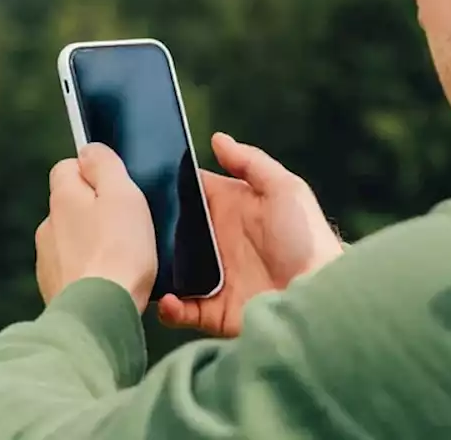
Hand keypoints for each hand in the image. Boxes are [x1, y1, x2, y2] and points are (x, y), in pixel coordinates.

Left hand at [36, 143, 157, 312]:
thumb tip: (89, 149)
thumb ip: (105, 165)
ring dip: (92, 243)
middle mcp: (48, 225)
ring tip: (123, 259)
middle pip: (72, 205)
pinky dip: (90, 271)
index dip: (95, 173)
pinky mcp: (54, 289)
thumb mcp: (123, 194)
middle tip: (128, 226)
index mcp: (63, 197)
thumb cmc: (118, 253)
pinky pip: (74, 269)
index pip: (68, 166)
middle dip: (95, 211)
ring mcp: (48, 260)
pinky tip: (110, 281)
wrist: (100, 314)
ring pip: (73, 239)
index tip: (118, 188)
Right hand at [157, 133, 342, 337]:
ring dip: (153, 266)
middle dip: (149, 228)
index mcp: (229, 210)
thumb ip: (250, 162)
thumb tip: (217, 138)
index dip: (166, 186)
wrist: (321, 296)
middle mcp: (216, 242)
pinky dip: (166, 307)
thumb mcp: (285, 189)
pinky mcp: (212, 310)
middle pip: (170, 231)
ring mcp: (212, 277)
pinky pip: (179, 310)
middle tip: (130, 225)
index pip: (189, 194)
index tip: (138, 179)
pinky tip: (167, 298)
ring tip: (141, 262)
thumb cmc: (308, 239)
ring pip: (168, 269)